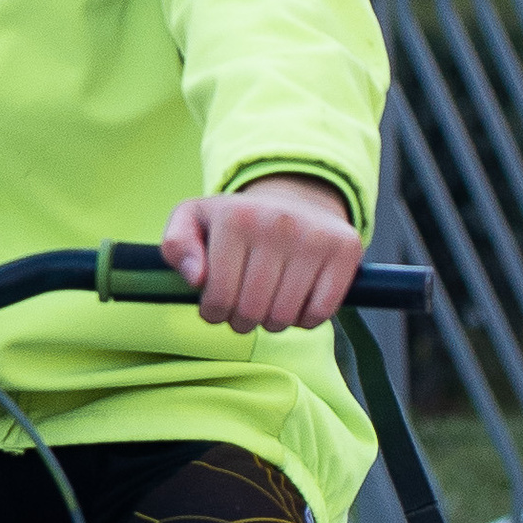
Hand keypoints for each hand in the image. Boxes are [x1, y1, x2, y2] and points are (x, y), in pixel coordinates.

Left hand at [161, 177, 361, 332]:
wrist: (294, 200)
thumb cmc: (236, 221)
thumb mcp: (192, 220)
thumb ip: (176, 246)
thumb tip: (196, 277)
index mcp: (236, 217)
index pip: (218, 297)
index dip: (213, 313)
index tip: (216, 305)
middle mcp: (278, 222)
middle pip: (251, 311)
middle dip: (241, 321)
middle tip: (242, 307)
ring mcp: (315, 236)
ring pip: (284, 317)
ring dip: (272, 323)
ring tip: (267, 304)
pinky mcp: (345, 249)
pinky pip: (320, 313)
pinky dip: (305, 319)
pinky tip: (296, 301)